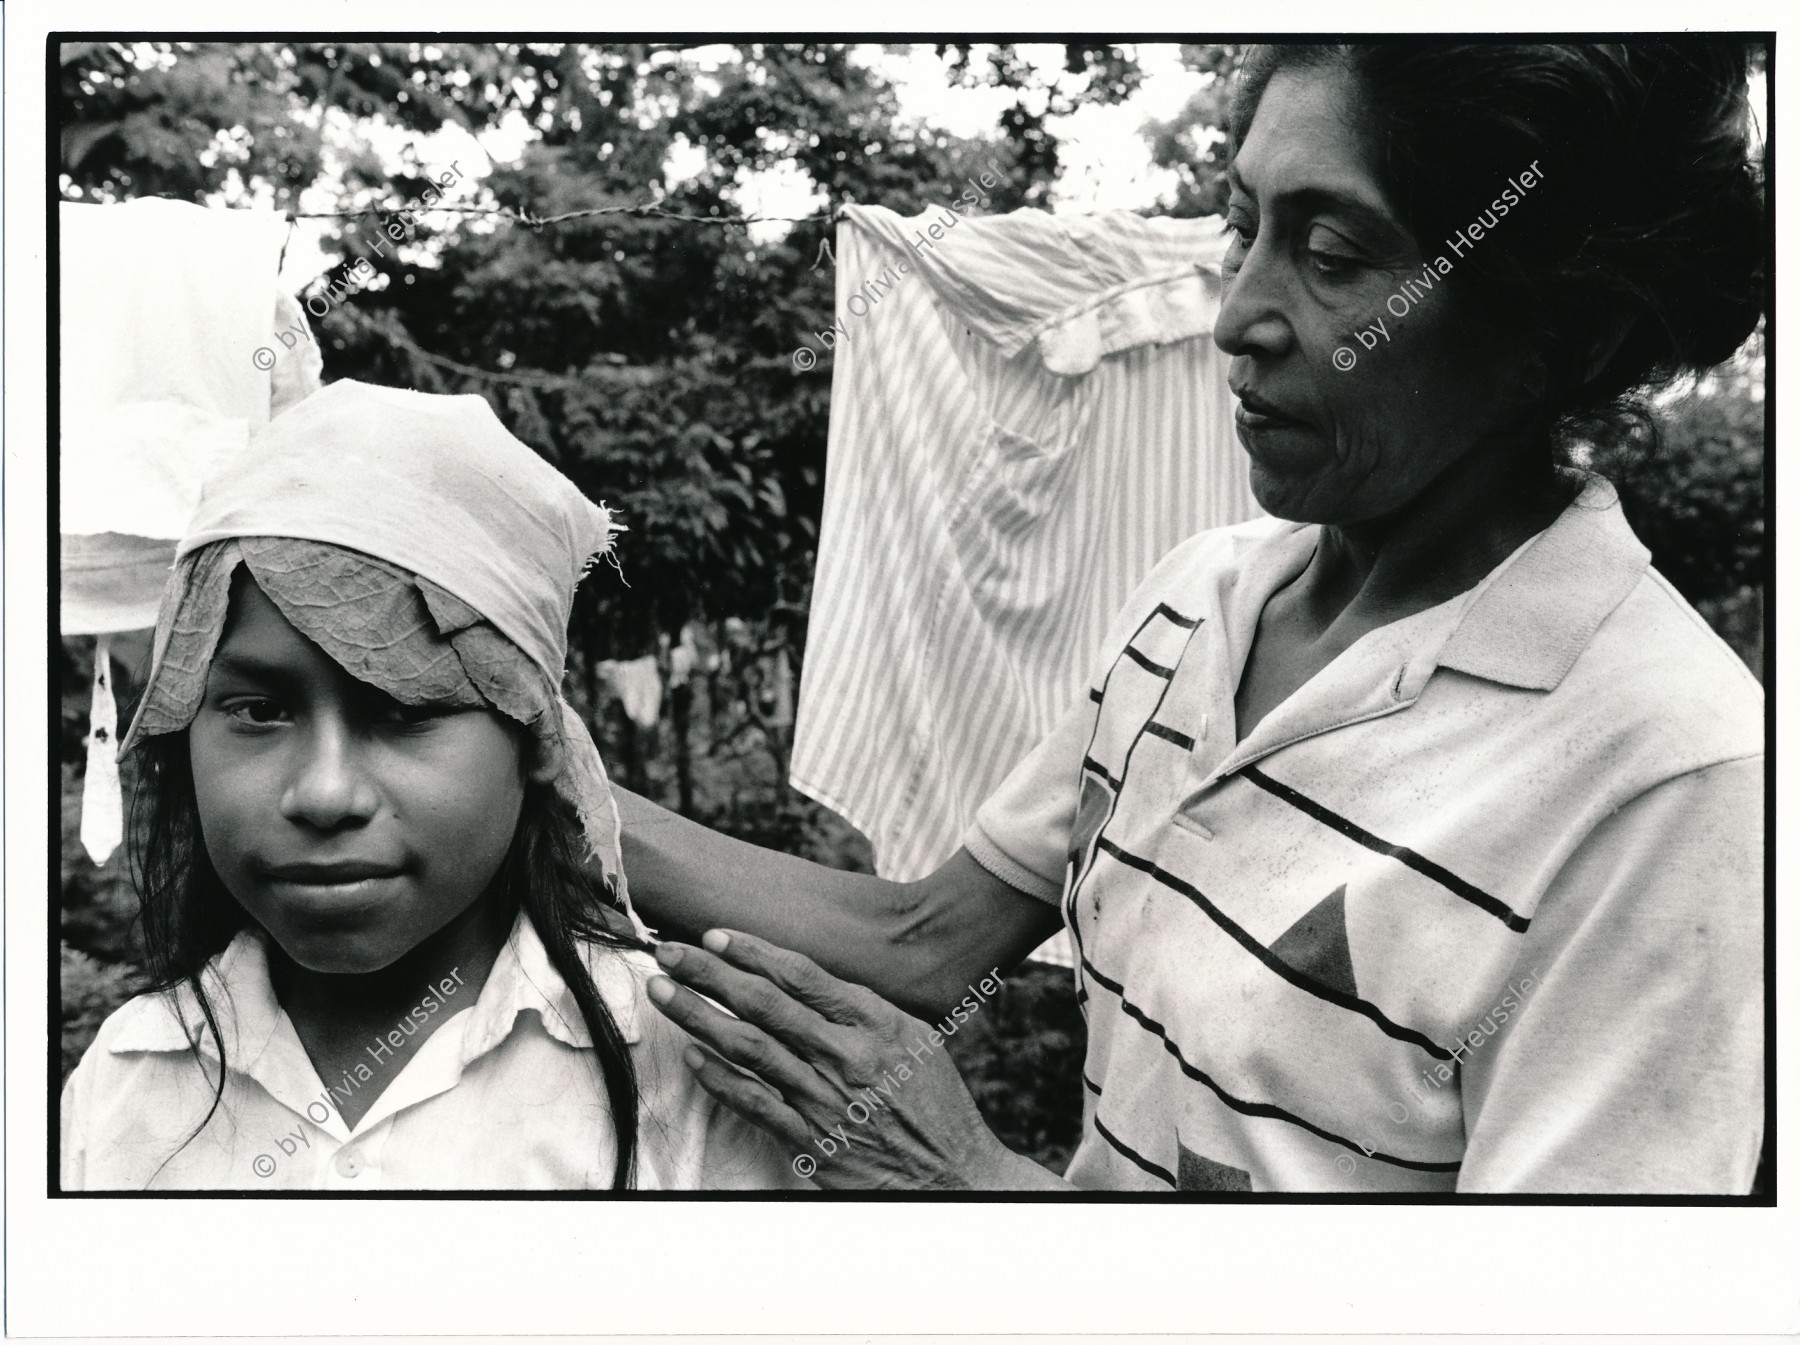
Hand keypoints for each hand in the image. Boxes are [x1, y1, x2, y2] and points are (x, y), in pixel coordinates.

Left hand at [646, 929, 1063, 1189]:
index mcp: (875, 1022)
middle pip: (763, 1003)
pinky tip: (693, 1058)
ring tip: (664, 994)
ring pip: (748, 1048)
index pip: (801, 975)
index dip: (753, 951)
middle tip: (669, 953)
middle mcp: (847, 1055)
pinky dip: (719, 1080)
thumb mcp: (914, 1037)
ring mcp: (825, 1098)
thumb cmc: (934, 1101)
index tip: (714, 935)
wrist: (954, 1172)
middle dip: (710, 973)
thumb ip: (862, 1008)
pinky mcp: (811, 1140)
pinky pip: (754, 1103)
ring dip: (699, 1017)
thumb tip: (808, 979)